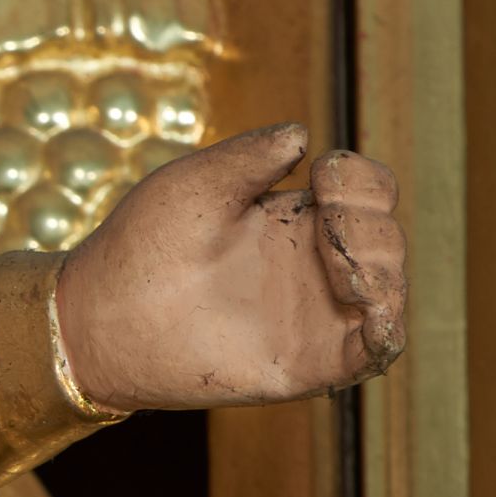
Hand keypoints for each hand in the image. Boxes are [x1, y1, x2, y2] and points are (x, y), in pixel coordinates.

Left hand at [52, 125, 406, 413]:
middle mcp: (310, 265)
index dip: (360, 178)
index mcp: (292, 219)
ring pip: (389, 288)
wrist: (106, 317)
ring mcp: (313, 314)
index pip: (365, 192)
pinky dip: (388, 328)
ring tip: (343, 266)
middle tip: (327, 218)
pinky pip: (374, 352)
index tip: (321, 172)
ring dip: (383, 266)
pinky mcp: (308, 362)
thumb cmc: (142, 245)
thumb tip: (303, 135)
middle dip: (371, 220)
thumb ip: (251, 155)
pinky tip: (371, 307)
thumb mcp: (197, 183)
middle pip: (384, 235)